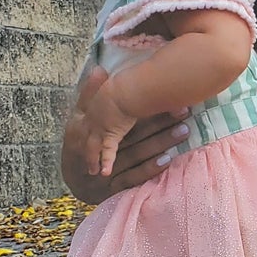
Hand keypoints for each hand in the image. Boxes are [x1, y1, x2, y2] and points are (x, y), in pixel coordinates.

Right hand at [62, 68, 188, 201]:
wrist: (72, 180)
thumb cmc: (78, 143)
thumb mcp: (78, 117)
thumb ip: (89, 94)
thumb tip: (99, 68)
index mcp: (88, 129)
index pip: (118, 115)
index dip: (141, 105)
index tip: (164, 94)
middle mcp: (96, 149)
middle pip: (132, 134)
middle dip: (159, 122)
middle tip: (184, 111)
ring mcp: (105, 170)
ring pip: (137, 154)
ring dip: (161, 142)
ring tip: (184, 131)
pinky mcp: (112, 188)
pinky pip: (134, 177)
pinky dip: (150, 168)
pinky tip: (168, 160)